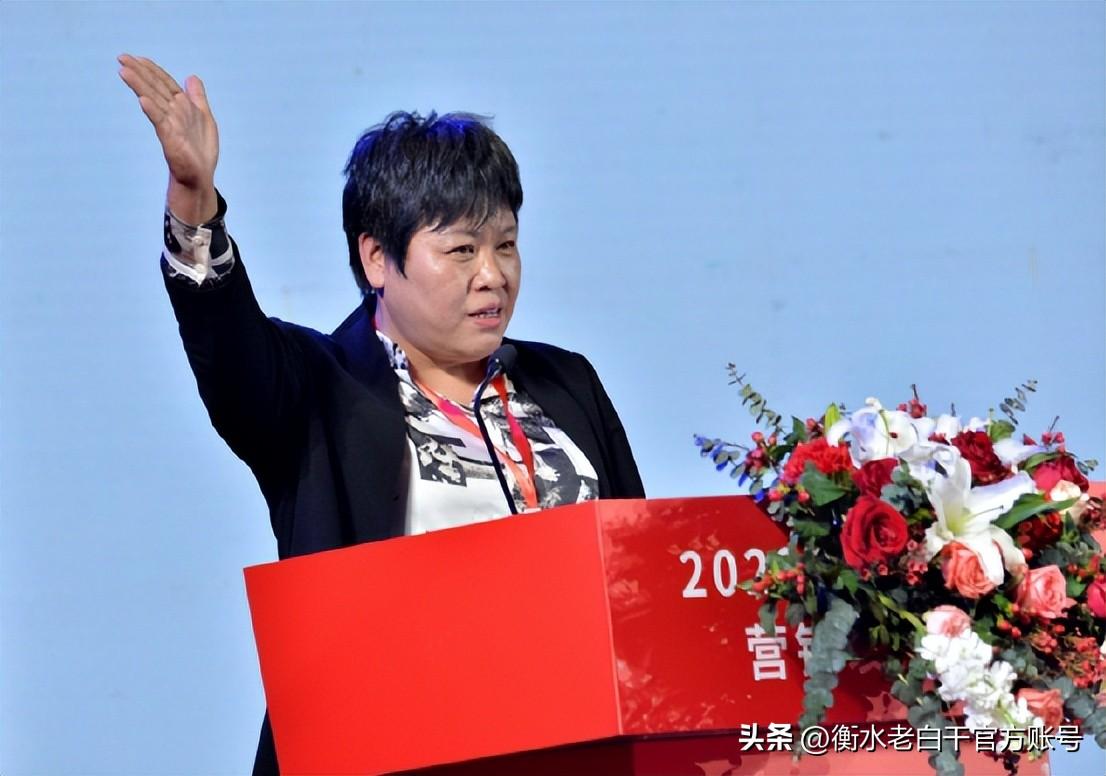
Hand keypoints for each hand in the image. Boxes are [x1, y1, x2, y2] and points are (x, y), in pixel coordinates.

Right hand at [118, 54, 218, 222]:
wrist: (200, 175)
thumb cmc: (200, 149)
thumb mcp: (204, 117)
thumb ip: (197, 97)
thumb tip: (191, 77)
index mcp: (181, 106)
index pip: (163, 82)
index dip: (151, 69)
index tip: (135, 57)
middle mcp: (173, 113)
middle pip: (154, 87)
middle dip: (139, 72)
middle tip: (121, 57)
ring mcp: (170, 125)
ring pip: (153, 100)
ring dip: (140, 85)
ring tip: (124, 71)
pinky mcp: (171, 139)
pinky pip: (161, 122)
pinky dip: (152, 111)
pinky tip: (142, 100)